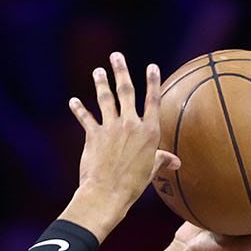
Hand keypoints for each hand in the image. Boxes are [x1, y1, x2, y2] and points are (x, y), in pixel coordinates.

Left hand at [59, 53, 175, 241]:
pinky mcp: (93, 135)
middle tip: (116, 56)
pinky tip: (73, 101)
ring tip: (98, 71)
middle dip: (121, 71)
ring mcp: (111, 128)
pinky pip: (85, 118)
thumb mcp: (150, 171)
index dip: (153, 82)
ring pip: (105, 99)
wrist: (107, 194)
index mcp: (149, 132)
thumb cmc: (132, 185)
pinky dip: (79, 109)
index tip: (152, 66)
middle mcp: (131, 125)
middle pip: (126, 91)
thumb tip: (176, 162)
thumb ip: (161, 160)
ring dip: (100, 83)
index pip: (153, 100)